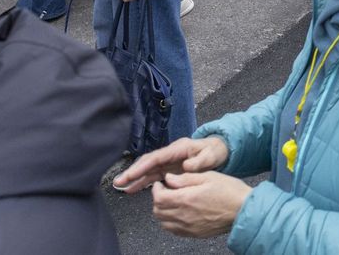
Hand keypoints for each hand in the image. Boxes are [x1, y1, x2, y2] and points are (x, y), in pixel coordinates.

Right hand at [114, 137, 229, 191]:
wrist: (220, 151)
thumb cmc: (215, 151)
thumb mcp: (211, 155)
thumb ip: (200, 161)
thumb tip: (187, 166)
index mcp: (177, 149)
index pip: (156, 157)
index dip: (142, 166)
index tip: (130, 175)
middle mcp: (170, 154)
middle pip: (147, 163)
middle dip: (133, 172)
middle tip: (118, 182)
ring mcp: (168, 161)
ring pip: (148, 170)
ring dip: (134, 178)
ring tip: (121, 187)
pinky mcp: (169, 169)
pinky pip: (153, 176)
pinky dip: (143, 182)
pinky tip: (133, 189)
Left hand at [151, 170, 250, 237]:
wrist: (243, 210)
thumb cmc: (229, 191)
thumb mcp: (208, 176)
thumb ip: (185, 178)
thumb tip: (169, 178)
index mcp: (186, 199)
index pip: (158, 198)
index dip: (156, 189)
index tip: (161, 184)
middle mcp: (184, 215)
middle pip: (158, 211)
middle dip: (158, 200)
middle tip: (166, 191)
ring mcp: (188, 227)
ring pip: (163, 222)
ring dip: (163, 212)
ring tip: (172, 202)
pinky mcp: (193, 234)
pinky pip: (173, 230)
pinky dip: (170, 222)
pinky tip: (179, 213)